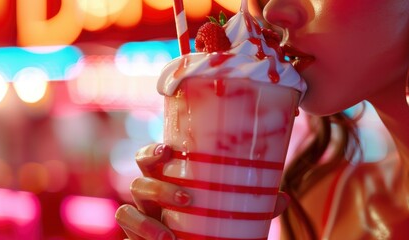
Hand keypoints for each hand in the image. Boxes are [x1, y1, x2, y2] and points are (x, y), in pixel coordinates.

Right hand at [115, 144, 289, 239]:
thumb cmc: (209, 228)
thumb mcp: (230, 217)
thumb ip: (251, 207)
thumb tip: (281, 198)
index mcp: (170, 180)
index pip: (152, 158)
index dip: (152, 151)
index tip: (167, 150)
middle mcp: (151, 197)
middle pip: (140, 178)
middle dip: (157, 184)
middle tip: (186, 197)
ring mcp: (141, 218)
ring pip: (127, 208)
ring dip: (147, 222)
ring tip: (170, 235)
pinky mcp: (134, 237)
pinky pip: (127, 232)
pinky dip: (142, 235)